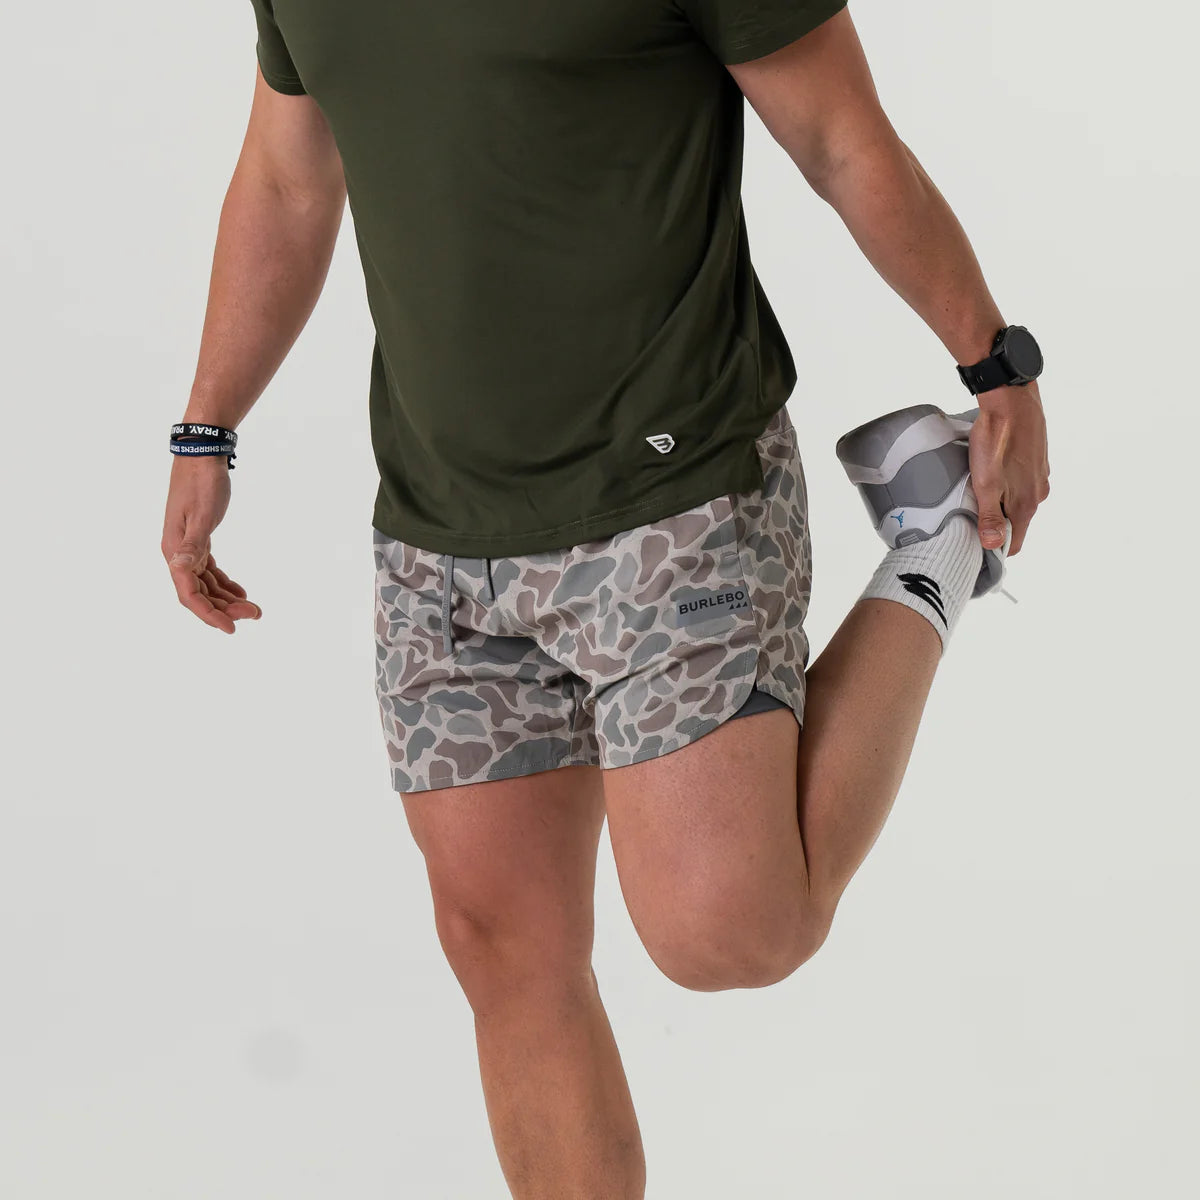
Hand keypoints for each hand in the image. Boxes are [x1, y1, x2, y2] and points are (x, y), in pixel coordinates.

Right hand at [161, 455, 261, 632]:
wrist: (203, 455)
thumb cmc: (202, 482)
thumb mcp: (202, 515)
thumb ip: (193, 545)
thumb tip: (178, 568)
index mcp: (174, 550)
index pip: (189, 594)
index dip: (209, 614)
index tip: (232, 628)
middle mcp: (177, 553)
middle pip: (199, 593)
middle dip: (225, 608)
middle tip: (256, 614)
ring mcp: (188, 547)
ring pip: (206, 584)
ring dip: (227, 598)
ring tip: (254, 609)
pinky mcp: (200, 540)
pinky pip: (210, 570)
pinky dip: (224, 583)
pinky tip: (241, 592)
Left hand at [968, 382, 1050, 556]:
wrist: (1012, 401)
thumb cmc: (997, 441)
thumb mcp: (986, 484)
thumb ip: (990, 516)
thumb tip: (994, 545)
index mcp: (1027, 504)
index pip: (1015, 541)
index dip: (996, 546)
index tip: (977, 543)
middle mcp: (1039, 492)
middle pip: (1016, 521)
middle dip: (995, 522)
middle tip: (970, 511)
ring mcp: (1040, 475)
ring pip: (1018, 500)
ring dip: (1000, 500)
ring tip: (978, 487)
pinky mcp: (1036, 459)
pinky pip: (1021, 481)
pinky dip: (1007, 482)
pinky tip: (992, 470)